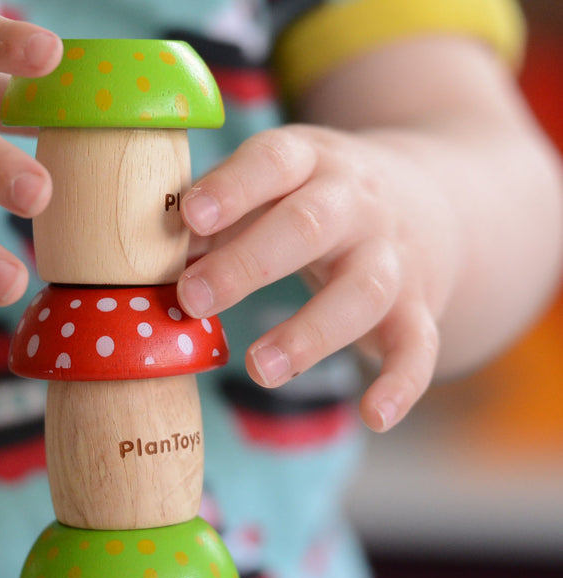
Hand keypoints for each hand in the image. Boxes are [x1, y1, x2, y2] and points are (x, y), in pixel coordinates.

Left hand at [177, 123, 457, 431]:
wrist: (431, 199)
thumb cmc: (314, 197)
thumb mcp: (271, 185)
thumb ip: (215, 218)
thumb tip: (147, 260)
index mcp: (311, 161)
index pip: (274, 161)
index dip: (233, 187)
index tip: (190, 216)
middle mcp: (357, 204)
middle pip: (310, 226)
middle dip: (249, 263)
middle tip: (193, 299)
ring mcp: (393, 255)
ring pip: (363, 290)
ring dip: (310, 332)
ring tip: (258, 367)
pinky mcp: (419, 306)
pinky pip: (419, 345)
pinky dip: (402, 383)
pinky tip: (374, 416)